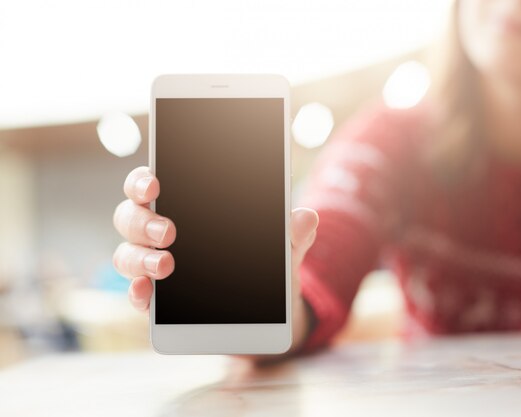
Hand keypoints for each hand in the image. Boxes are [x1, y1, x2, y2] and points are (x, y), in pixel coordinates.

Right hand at [112, 167, 318, 354]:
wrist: (269, 308)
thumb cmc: (268, 261)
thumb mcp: (285, 245)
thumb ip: (293, 231)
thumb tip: (307, 217)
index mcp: (184, 205)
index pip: (150, 183)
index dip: (144, 180)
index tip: (155, 184)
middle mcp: (159, 231)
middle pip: (130, 216)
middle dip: (143, 221)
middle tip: (170, 231)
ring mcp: (153, 264)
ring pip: (126, 254)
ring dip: (140, 257)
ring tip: (166, 265)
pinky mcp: (157, 301)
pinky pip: (136, 294)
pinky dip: (136, 293)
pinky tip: (146, 293)